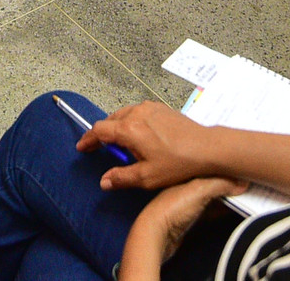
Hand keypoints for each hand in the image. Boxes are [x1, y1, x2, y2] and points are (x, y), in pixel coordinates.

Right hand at [80, 101, 218, 190]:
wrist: (206, 148)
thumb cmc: (178, 163)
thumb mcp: (147, 177)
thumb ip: (121, 177)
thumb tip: (104, 181)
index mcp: (129, 129)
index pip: (100, 130)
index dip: (89, 139)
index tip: (82, 147)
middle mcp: (137, 114)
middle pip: (110, 120)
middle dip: (102, 134)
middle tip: (99, 148)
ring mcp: (150, 108)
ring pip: (124, 115)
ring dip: (117, 127)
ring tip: (119, 144)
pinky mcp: (161, 108)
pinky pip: (138, 112)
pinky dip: (131, 122)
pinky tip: (138, 136)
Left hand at [127, 179, 246, 260]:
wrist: (154, 236)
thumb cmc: (170, 209)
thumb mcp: (199, 190)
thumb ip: (220, 184)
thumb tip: (240, 182)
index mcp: (186, 173)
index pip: (211, 166)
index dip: (227, 168)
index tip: (243, 171)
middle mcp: (186, 186)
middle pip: (212, 181)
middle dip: (228, 182)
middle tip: (246, 184)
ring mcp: (186, 203)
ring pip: (211, 196)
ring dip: (225, 196)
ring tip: (242, 196)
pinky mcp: (188, 219)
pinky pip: (208, 211)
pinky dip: (219, 210)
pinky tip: (228, 211)